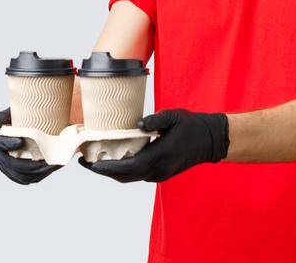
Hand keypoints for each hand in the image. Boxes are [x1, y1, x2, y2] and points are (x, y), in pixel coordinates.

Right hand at [0, 108, 62, 184]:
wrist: (22, 127)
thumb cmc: (17, 118)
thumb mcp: (9, 113)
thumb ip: (2, 117)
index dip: (8, 143)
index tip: (21, 140)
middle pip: (13, 165)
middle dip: (31, 165)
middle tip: (47, 160)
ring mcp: (5, 167)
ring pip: (21, 176)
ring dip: (38, 173)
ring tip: (52, 166)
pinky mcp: (15, 174)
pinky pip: (26, 179)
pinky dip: (38, 176)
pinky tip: (49, 170)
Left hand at [79, 108, 228, 182]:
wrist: (211, 140)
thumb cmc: (192, 126)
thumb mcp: (174, 117)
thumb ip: (155, 120)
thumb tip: (138, 123)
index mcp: (160, 156)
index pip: (128, 167)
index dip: (107, 167)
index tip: (90, 163)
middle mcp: (158, 169)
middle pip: (124, 176)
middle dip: (103, 171)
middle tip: (84, 161)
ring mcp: (160, 174)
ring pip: (130, 177)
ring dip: (111, 172)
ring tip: (94, 161)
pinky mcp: (161, 173)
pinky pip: (137, 174)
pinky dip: (123, 170)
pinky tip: (115, 159)